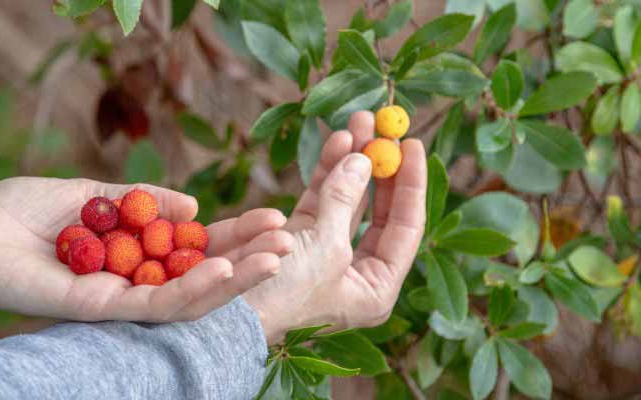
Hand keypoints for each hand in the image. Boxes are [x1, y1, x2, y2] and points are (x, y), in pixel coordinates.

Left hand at [0, 178, 293, 321]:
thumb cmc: (26, 212)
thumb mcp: (96, 194)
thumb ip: (144, 202)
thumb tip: (194, 207)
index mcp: (138, 256)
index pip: (199, 250)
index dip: (238, 236)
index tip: (275, 218)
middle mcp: (137, 283)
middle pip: (204, 276)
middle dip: (249, 259)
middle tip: (291, 241)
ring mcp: (122, 300)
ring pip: (191, 297)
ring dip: (235, 279)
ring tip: (275, 257)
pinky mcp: (102, 310)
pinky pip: (155, 304)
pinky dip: (192, 288)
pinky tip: (221, 268)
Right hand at [243, 111, 426, 343]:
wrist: (228, 315)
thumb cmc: (282, 294)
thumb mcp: (323, 246)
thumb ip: (344, 199)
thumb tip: (362, 158)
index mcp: (377, 288)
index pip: (407, 227)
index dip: (411, 183)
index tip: (412, 142)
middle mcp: (357, 272)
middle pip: (379, 210)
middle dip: (379, 166)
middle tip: (385, 127)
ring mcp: (328, 255)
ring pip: (348, 200)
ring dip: (352, 162)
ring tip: (359, 122)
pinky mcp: (300, 242)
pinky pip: (321, 201)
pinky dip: (326, 174)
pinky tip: (337, 142)